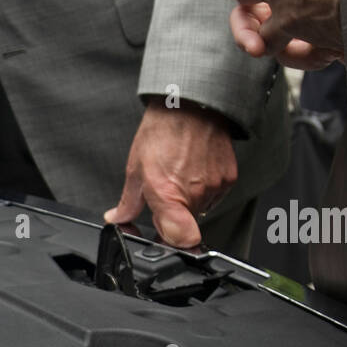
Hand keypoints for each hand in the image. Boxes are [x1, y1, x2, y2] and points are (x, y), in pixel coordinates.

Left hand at [104, 98, 237, 249]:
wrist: (191, 104)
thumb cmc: (162, 131)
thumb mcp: (135, 169)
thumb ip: (128, 203)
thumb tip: (117, 219)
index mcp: (167, 194)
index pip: (180, 240)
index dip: (170, 242)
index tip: (164, 237)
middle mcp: (194, 194)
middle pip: (186, 225)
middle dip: (173, 215)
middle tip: (164, 191)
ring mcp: (214, 187)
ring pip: (200, 209)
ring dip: (189, 200)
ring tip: (179, 174)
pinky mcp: (228, 179)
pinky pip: (215, 195)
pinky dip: (204, 189)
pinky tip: (194, 170)